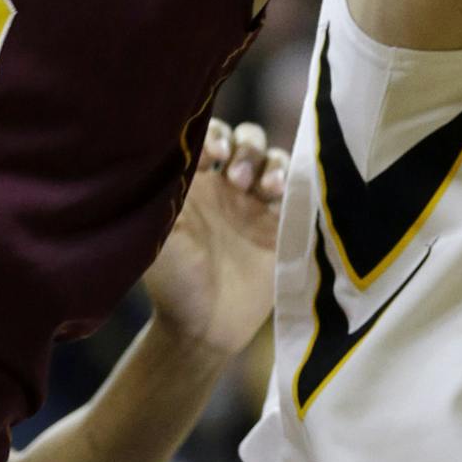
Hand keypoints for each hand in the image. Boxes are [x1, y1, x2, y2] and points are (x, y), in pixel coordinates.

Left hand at [142, 118, 288, 355]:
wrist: (206, 327)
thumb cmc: (175, 282)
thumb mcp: (162, 237)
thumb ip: (166, 196)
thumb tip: (168, 153)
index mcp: (193, 182)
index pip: (208, 134)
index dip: (215, 133)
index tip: (211, 155)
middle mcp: (225, 185)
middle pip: (245, 138)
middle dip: (246, 147)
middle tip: (236, 178)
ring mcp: (255, 202)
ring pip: (272, 156)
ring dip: (270, 163)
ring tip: (263, 190)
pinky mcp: (282, 221)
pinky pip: (299, 186)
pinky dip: (295, 180)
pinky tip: (282, 195)